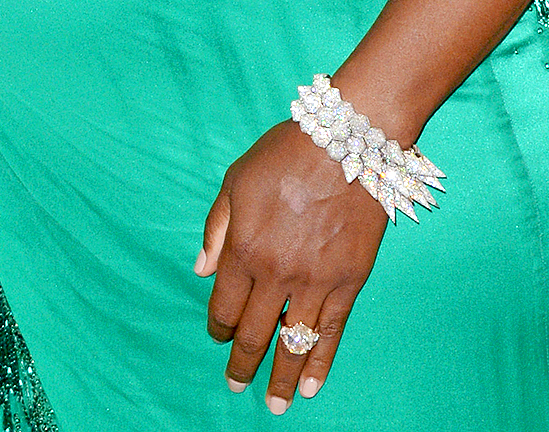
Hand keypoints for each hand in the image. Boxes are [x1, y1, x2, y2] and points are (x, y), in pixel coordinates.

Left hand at [196, 120, 387, 410]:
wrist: (346, 143)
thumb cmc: (285, 156)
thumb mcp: (235, 181)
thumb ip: (216, 229)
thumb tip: (200, 272)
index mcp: (244, 248)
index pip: (224, 305)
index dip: (218, 326)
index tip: (217, 336)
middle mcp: (277, 273)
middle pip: (255, 332)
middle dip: (243, 362)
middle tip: (236, 384)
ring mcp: (314, 282)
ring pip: (293, 343)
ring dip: (280, 378)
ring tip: (275, 405)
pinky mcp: (348, 283)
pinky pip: (331, 334)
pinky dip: (319, 363)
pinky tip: (309, 386)